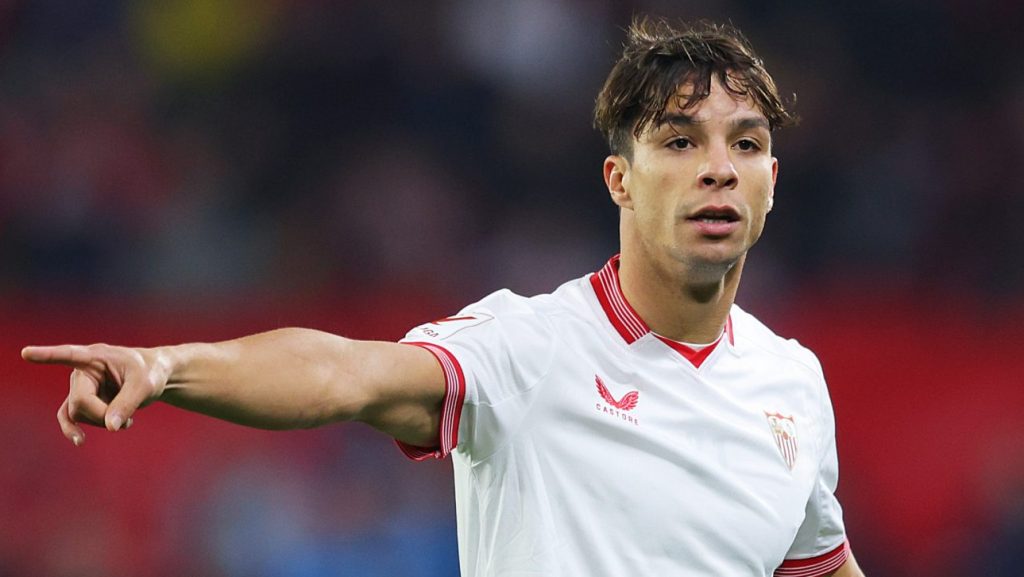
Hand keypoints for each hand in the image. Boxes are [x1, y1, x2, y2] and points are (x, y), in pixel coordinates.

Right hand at [22, 344, 169, 445]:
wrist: (153, 377)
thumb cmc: (149, 373)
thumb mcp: (145, 385)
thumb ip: (128, 404)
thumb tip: (109, 427)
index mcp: (96, 356)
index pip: (70, 355)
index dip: (47, 355)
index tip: (26, 353)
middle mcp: (82, 371)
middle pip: (80, 401)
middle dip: (102, 415)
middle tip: (128, 422)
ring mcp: (79, 387)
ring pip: (78, 414)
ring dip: (102, 421)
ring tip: (127, 420)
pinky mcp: (81, 401)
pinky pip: (69, 418)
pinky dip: (73, 430)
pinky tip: (79, 441)